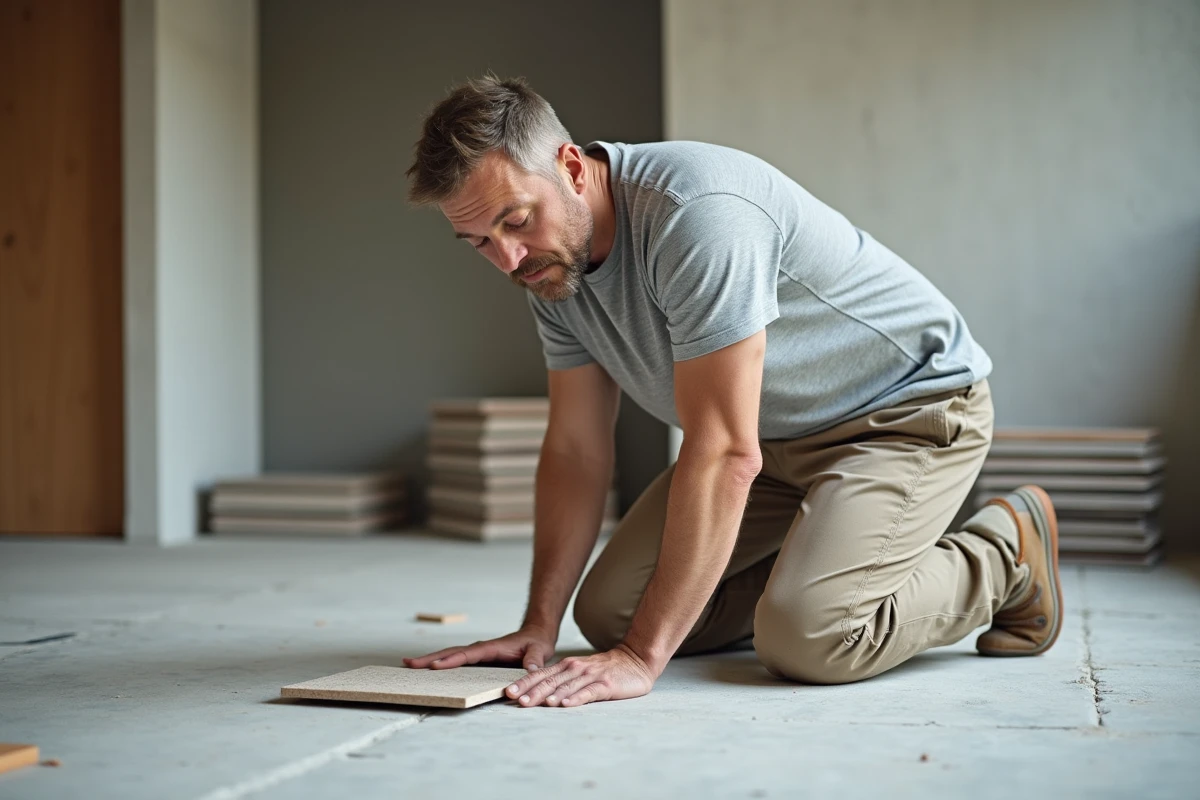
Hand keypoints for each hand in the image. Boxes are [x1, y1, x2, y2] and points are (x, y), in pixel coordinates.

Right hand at [403, 626, 555, 670]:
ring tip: (409, 666)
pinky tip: (427, 671)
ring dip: (430, 661)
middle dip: (430, 658)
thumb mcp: (539, 651)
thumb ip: (534, 661)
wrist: (536, 636)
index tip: (433, 666)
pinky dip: (441, 665)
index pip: (468, 655)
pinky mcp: (477, 661)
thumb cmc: (536, 644)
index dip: (451, 661)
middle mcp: (480, 650)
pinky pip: (456, 662)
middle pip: (451, 653)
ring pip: (449, 656)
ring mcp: (477, 655)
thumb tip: (528, 671)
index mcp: (491, 648)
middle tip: (408, 664)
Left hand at [504, 644, 656, 707]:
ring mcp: (591, 676)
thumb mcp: (580, 671)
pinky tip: (565, 704)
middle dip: (532, 691)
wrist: (635, 660)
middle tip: (517, 701)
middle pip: (550, 681)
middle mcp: (576, 668)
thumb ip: (562, 680)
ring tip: (536, 703)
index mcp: (567, 666)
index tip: (509, 693)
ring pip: (566, 686)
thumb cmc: (605, 670)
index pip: (541, 674)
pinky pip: (588, 692)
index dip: (524, 683)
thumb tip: (537, 694)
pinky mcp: (606, 684)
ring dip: (550, 695)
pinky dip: (575, 698)